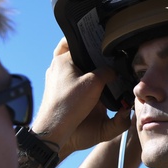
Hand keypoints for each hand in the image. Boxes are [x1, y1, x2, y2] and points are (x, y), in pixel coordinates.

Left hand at [32, 39, 131, 158]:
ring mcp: (55, 81)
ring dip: (84, 68)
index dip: (87, 38)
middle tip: (101, 53)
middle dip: (86, 52)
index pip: (75, 40)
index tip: (99, 37)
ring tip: (100, 70)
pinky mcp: (58, 94)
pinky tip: (93, 87)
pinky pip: (71, 82)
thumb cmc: (69, 105)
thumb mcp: (94, 84)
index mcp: (62, 59)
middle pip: (72, 52)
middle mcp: (56, 68)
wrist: (54, 130)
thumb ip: (107, 72)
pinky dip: (81, 81)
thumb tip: (114, 70)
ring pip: (72, 68)